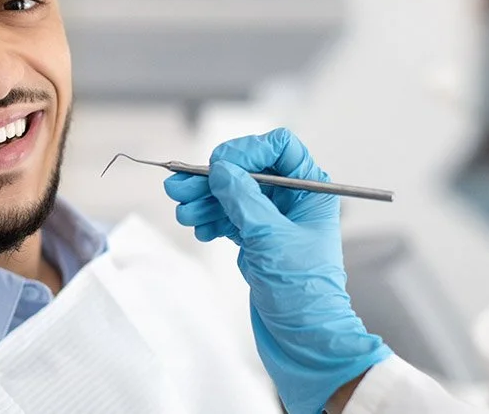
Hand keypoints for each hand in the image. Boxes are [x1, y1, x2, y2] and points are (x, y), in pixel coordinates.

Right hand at [163, 128, 391, 413]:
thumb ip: (243, 199)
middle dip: (211, 178)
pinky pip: (226, 216)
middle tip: (179, 187)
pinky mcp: (255, 240)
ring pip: (230, 194)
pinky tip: (200, 229)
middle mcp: (292, 201)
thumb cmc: (303, 293)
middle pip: (245, 170)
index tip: (220, 166)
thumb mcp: (270, 238)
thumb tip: (220, 169)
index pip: (278, 148)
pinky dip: (209, 219)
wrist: (304, 341)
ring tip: (184, 213)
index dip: (247, 151)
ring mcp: (272, 220)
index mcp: (310, 192)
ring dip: (204, 200)